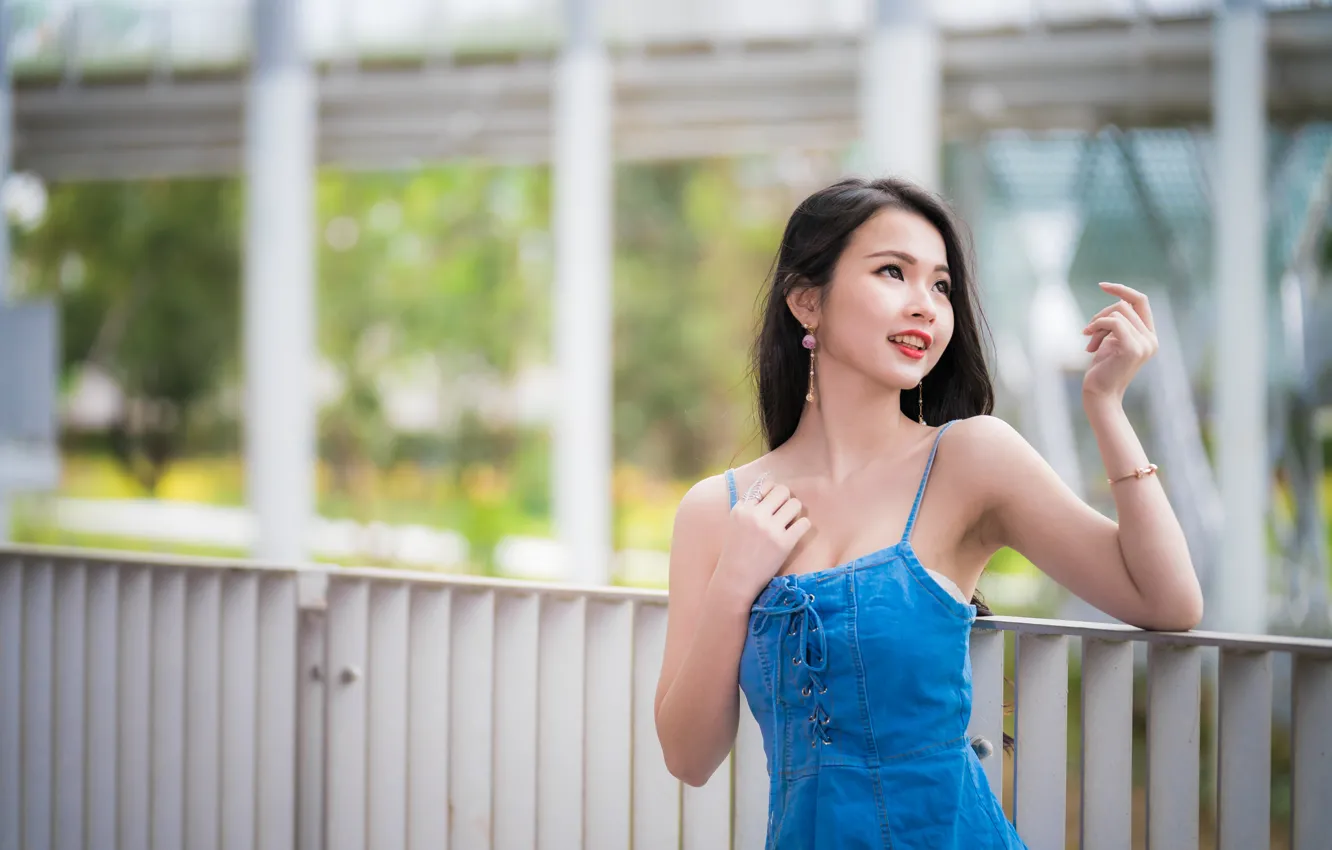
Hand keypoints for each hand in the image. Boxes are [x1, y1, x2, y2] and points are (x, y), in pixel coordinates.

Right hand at [716, 472, 811, 599]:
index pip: (765, 486)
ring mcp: (770, 529)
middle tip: (783, 513)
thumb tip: (769, 489)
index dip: (772, 493)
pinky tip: (794, 533)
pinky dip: (802, 526)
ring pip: (795, 504)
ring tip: (788, 523)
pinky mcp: (783, 543)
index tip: (772, 504)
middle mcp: (755, 515)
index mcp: (742, 509)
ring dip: (794, 512)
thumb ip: (748, 507)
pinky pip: (804, 523)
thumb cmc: (736, 552)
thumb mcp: (735, 523)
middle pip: (782, 491)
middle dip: (786, 500)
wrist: (736, 580)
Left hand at [1081, 282, 1158, 402]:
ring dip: (1097, 324)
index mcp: (1149, 335)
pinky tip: (1089, 342)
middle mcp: (1152, 339)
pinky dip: (1097, 326)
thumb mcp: (1110, 341)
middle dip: (1101, 315)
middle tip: (1088, 332)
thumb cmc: (1102, 369)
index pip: (1141, 301)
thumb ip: (1118, 323)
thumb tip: (1117, 302)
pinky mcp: (1133, 349)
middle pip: (1125, 305)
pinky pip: (1114, 322)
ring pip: (1117, 313)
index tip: (1102, 285)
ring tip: (1089, 343)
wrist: (1099, 394)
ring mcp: (1145, 344)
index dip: (1122, 289)